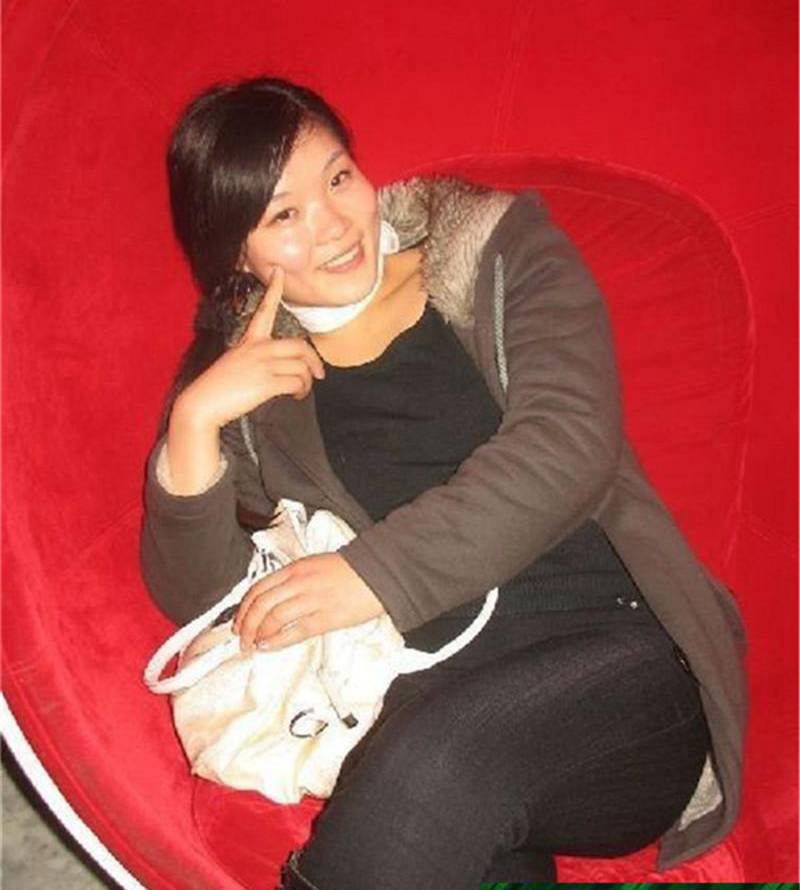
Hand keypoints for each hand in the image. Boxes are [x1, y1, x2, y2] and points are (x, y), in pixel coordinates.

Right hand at [176, 265, 325, 429]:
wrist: (202, 404)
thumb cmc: (218, 387)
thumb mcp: (235, 362)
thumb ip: (256, 358)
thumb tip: (280, 368)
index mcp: (249, 341)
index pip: (264, 310)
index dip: (274, 289)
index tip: (279, 271)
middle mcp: (258, 348)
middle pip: (300, 346)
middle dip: (315, 361)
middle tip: (319, 373)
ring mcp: (262, 364)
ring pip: (302, 367)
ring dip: (307, 382)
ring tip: (302, 391)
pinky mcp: (266, 382)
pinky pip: (297, 382)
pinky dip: (301, 391)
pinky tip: (296, 396)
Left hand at [233, 553, 386, 651]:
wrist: (378, 573)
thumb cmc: (348, 571)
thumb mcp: (314, 567)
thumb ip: (293, 581)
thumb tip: (273, 601)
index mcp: (295, 569)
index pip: (258, 588)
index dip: (243, 608)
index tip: (238, 622)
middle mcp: (299, 582)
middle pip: (261, 605)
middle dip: (245, 625)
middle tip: (241, 639)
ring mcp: (312, 600)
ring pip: (273, 618)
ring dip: (257, 635)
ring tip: (253, 646)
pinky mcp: (326, 617)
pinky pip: (295, 631)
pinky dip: (277, 641)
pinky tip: (268, 647)